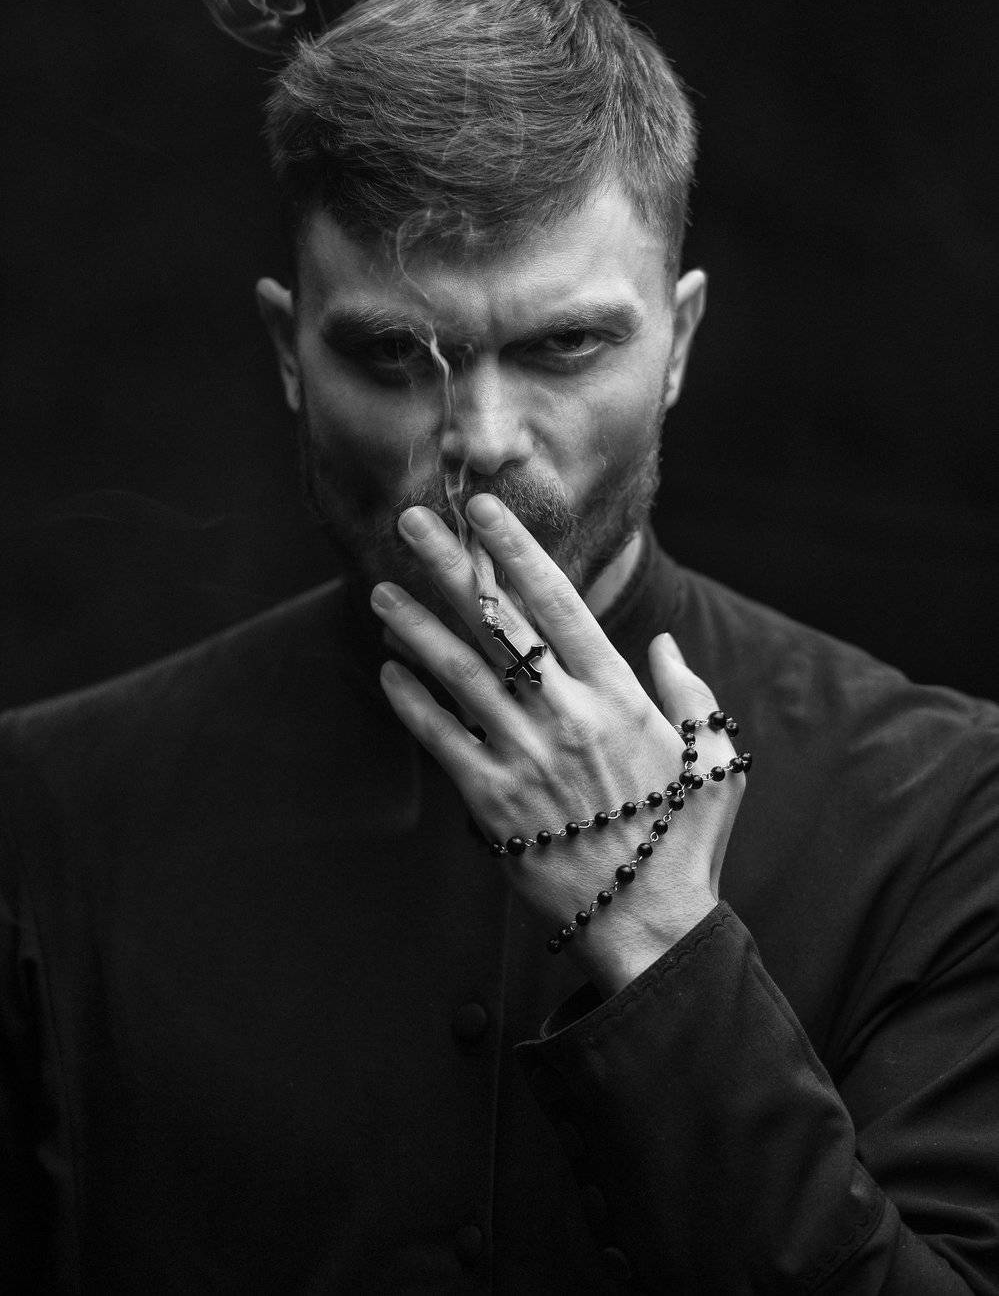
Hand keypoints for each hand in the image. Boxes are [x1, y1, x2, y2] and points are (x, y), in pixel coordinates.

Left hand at [370, 493, 746, 994]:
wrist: (649, 924)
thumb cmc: (685, 839)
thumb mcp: (715, 760)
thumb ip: (692, 695)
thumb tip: (664, 647)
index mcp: (619, 696)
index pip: (560, 603)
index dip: (517, 551)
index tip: (484, 511)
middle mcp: (567, 715)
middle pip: (498, 623)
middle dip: (451, 566)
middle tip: (411, 522)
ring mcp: (525, 757)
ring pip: (459, 674)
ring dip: (414, 626)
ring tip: (379, 590)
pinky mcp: (492, 803)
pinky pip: (441, 739)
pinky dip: (412, 700)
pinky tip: (387, 668)